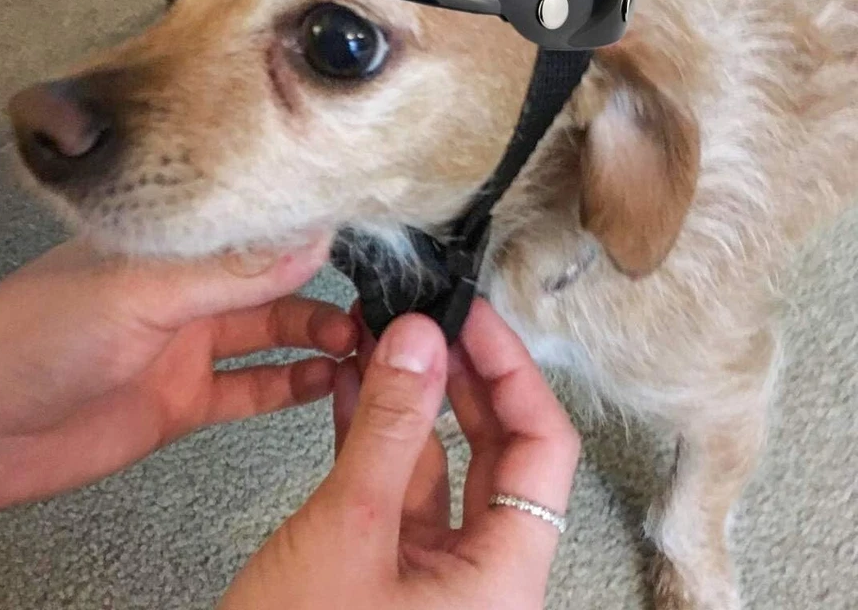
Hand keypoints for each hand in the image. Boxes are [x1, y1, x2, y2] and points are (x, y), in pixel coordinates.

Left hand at [0, 236, 354, 536]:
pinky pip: (248, 389)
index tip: (366, 239)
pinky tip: (325, 382)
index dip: (308, 232)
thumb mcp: (141, 292)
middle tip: (378, 306)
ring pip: (268, 335)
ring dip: (315, 339)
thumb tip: (316, 238)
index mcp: (171, 245)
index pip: (254, 228)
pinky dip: (287, 387)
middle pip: (271, 285)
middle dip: (324, 291)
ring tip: (363, 344)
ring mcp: (185, 346)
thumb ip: (231, 272)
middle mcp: (184, 290)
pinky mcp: (181, 401)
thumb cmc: (36, 337)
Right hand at [221, 298, 579, 609]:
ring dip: (409, 399)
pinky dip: (374, 435)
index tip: (471, 315)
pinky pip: (395, 488)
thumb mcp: (350, 530)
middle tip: (424, 316)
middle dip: (459, 376)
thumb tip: (420, 335)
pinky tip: (352, 386)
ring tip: (380, 336)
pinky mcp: (386, 571)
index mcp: (505, 576)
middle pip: (497, 451)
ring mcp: (432, 573)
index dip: (513, 370)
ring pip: (440, 464)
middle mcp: (482, 573)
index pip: (542, 447)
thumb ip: (390, 428)